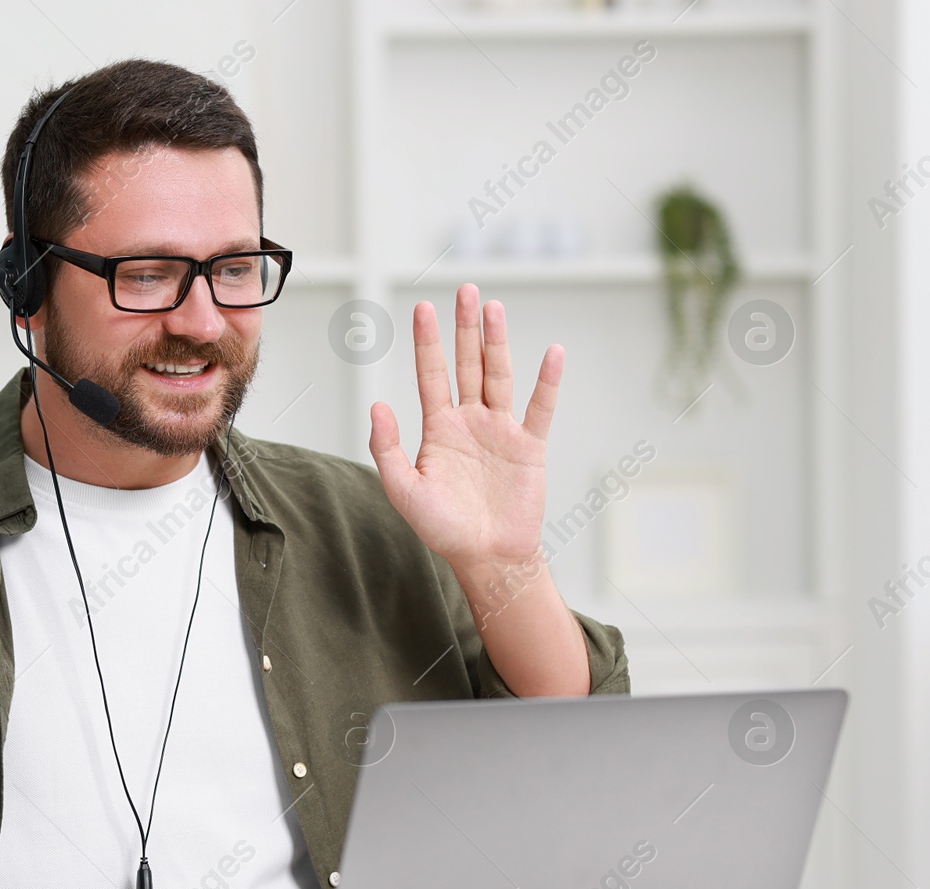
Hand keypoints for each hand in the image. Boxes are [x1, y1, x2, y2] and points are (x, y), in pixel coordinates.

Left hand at [367, 284, 561, 570]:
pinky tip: (552, 353)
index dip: (427, 342)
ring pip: (499, 376)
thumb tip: (377, 405)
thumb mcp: (404, 490)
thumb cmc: (443, 528)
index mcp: (439, 429)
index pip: (431, 375)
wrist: (487, 556)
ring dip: (497, 342)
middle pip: (468, 364)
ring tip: (493, 308)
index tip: (423, 307)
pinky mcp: (529, 446)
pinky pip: (539, 408)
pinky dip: (547, 382)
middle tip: (466, 290)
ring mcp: (500, 431)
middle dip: (465, 328)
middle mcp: (470, 422)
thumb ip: (388, 448)